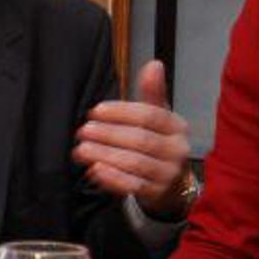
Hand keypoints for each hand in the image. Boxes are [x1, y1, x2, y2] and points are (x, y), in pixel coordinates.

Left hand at [72, 60, 190, 215]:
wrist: (172, 185)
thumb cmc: (158, 144)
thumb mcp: (158, 117)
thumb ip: (152, 93)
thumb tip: (154, 64)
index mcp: (176, 126)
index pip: (149, 116)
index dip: (121, 113)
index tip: (95, 111)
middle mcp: (177, 150)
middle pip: (140, 140)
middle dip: (108, 135)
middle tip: (82, 131)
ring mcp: (168, 174)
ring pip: (134, 163)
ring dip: (105, 156)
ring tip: (81, 150)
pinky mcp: (157, 194)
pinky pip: (133, 186)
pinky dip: (113, 179)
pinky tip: (94, 171)